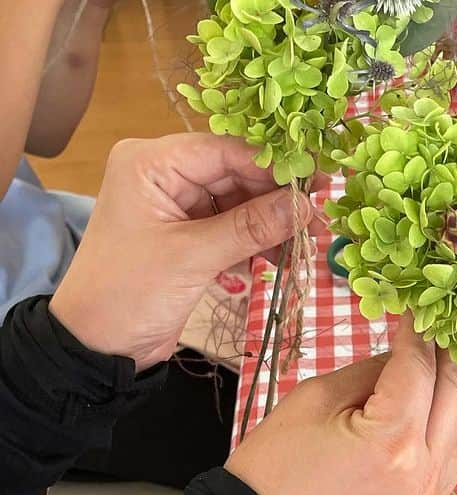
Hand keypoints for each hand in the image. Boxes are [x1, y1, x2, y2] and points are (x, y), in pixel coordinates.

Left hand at [51, 134, 318, 371]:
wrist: (99, 344)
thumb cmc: (130, 293)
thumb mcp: (193, 258)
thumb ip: (251, 228)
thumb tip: (306, 205)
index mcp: (150, 163)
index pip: (223, 150)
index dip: (272, 166)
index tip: (318, 182)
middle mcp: (162, 174)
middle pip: (234, 173)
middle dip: (275, 197)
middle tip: (319, 217)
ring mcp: (175, 205)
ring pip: (238, 201)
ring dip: (270, 222)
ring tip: (305, 242)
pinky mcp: (186, 234)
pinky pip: (231, 226)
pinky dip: (255, 240)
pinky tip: (281, 257)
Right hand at [226, 322, 456, 494]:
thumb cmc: (280, 461)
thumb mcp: (318, 397)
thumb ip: (374, 370)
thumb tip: (409, 351)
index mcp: (391, 440)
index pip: (420, 369)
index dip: (418, 332)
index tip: (416, 309)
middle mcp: (424, 468)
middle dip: (447, 352)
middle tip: (433, 328)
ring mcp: (433, 489)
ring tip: (441, 359)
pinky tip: (443, 395)